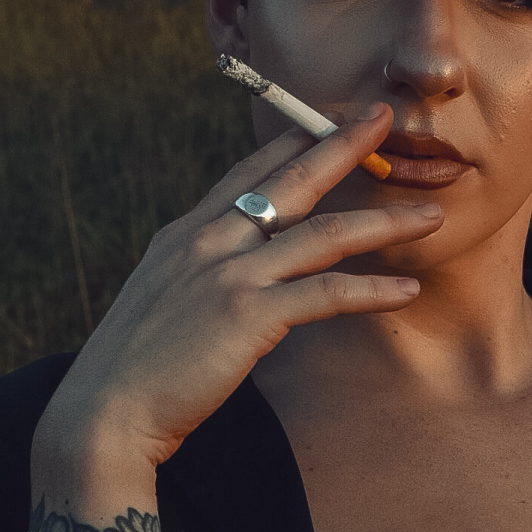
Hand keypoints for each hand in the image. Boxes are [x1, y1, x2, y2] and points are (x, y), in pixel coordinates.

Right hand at [32, 104, 437, 485]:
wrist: (103, 413)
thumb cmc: (132, 371)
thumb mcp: (160, 303)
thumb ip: (196, 279)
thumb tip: (228, 280)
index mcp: (186, 236)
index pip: (246, 173)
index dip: (290, 144)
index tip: (325, 119)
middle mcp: (209, 242)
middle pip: (292, 182)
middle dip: (342, 145)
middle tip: (382, 119)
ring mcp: (230, 275)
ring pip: (325, 234)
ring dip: (383, 222)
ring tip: (428, 215)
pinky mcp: (248, 316)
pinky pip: (326, 293)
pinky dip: (371, 291)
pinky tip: (404, 291)